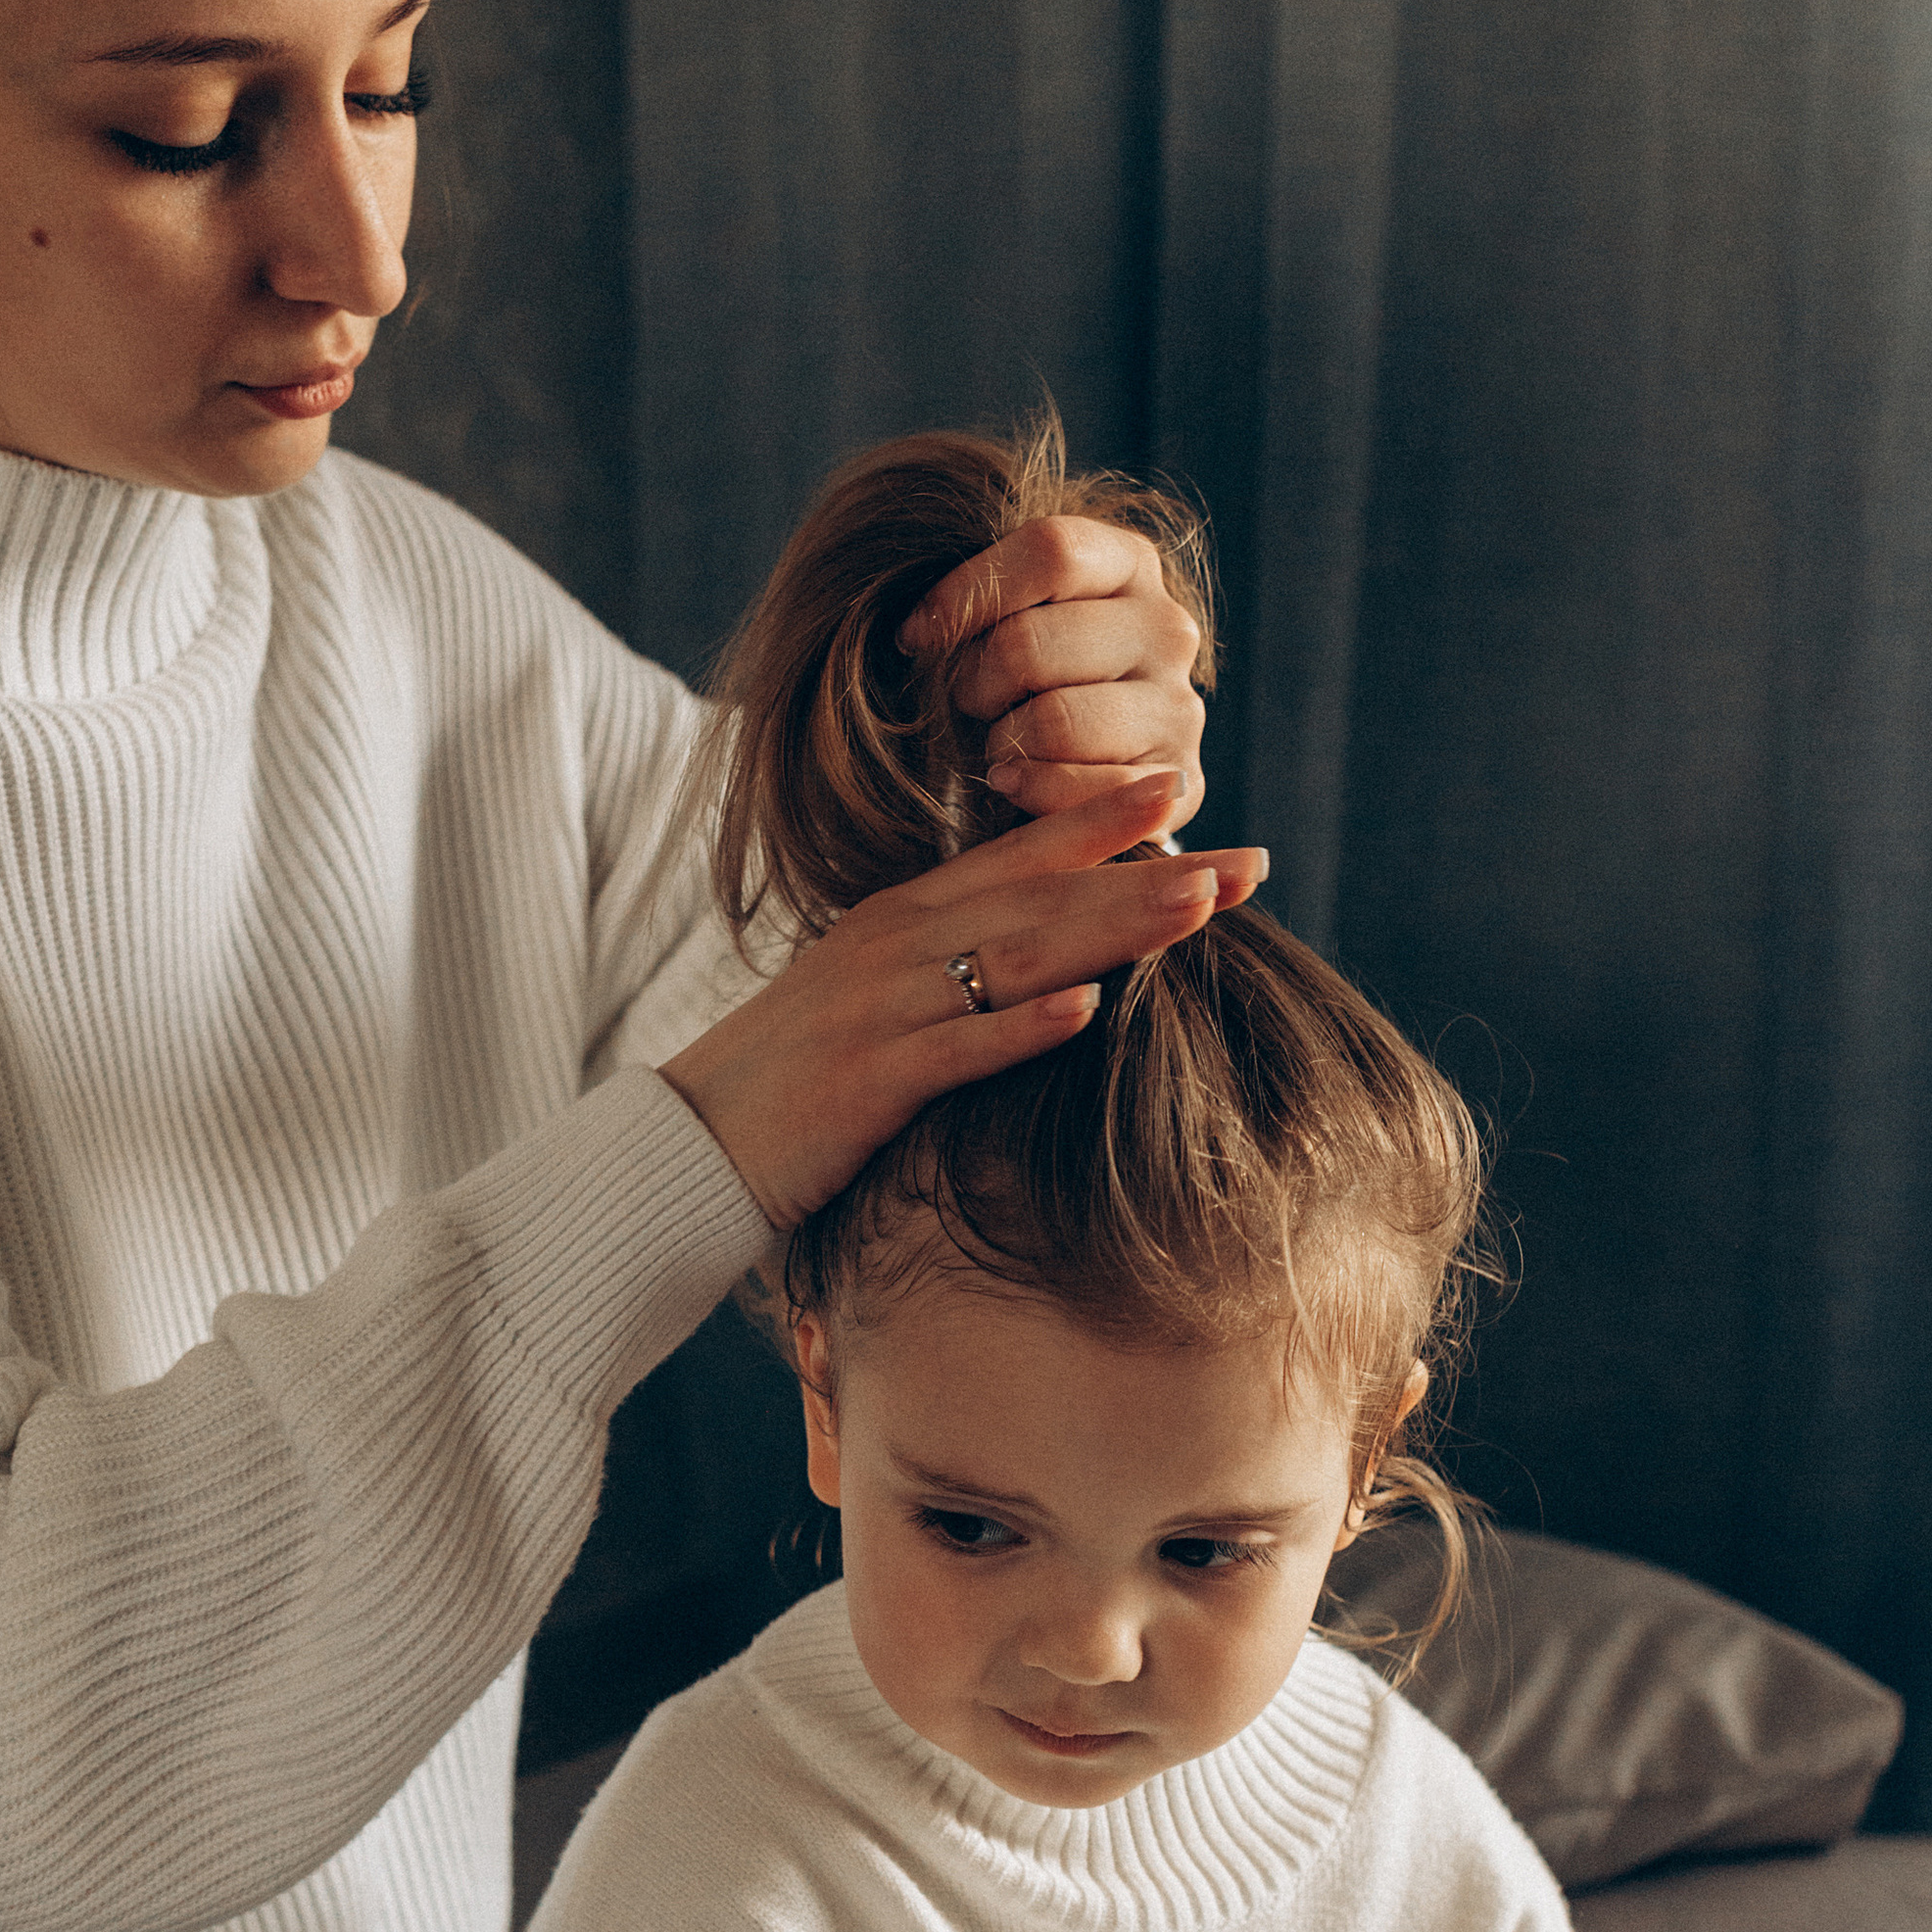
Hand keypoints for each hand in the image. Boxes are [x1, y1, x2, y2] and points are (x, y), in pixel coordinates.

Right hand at [662, 775, 1265, 1229]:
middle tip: (1246, 860)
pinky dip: (1020, 1027)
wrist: (686, 1148)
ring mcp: (881, 1009)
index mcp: (898, 920)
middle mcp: (894, 946)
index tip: (1180, 782)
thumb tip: (1044, 963)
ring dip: (1112, 927)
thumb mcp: (872, 1003)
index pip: (1015, 853)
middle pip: (1040, 896)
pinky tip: (1088, 1009)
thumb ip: (948, 971)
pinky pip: (955, 1049)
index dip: (1100, 816)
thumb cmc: (789, 1086)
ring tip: (1199, 906)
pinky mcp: (866, 1082)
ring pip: (1014, 956)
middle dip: (1146, 871)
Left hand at [905, 515, 1208, 826]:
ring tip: (998, 743)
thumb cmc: (1026, 675)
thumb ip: (982, 597)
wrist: (1090, 760)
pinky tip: (1014, 782)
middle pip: (1032, 644)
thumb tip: (918, 629)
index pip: (1051, 551)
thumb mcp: (1012, 612)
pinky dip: (1033, 791)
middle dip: (976, 683)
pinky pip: (1086, 792)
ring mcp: (1178, 708)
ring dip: (1003, 741)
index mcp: (1129, 564)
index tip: (916, 635)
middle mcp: (1167, 629)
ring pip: (1055, 722)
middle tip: (970, 703)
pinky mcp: (1178, 783)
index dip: (966, 594)